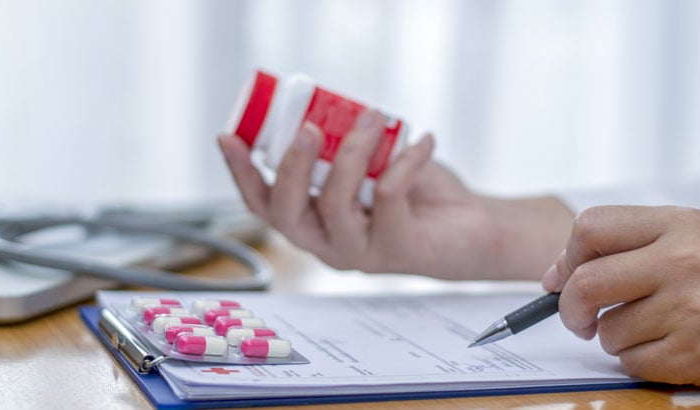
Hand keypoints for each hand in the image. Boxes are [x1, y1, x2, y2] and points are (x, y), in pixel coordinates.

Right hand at [218, 109, 572, 279]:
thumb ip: (345, 148)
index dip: (240, 173)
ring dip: (353, 151)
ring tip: (374, 116)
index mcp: (312, 222)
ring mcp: (360, 252)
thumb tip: (327, 106)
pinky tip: (424, 140)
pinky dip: (406, 159)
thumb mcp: (372, 165)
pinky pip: (390, 196)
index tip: (228, 135)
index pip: (263, 203)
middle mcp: (327, 243)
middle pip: (287, 212)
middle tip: (310, 126)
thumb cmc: (415, 194)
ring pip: (336, 204)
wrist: (471, 228)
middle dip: (291, 165)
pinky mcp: (398, 251)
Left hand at [542, 205, 699, 390]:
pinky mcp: (694, 354)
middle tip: (580, 318)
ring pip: (608, 331)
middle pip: (586, 282)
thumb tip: (557, 276)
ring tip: (653, 330)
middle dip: (570, 307)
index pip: (591, 227)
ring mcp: (689, 309)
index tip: (563, 277)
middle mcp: (683, 262)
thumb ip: (628, 248)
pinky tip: (670, 350)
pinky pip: (631, 364)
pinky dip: (640, 362)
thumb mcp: (694, 241)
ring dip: (616, 338)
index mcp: (680, 225)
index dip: (567, 256)